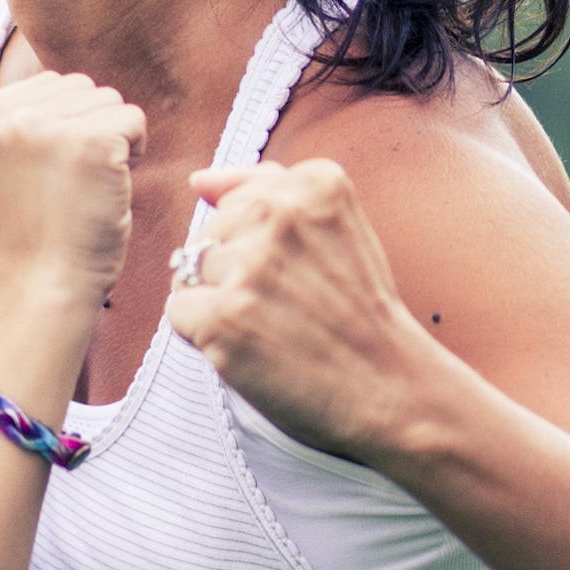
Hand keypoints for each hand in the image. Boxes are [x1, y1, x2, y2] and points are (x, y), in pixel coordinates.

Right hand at [0, 73, 143, 316]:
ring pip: (108, 99)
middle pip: (78, 85)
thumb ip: (21, 116)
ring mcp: (42, 126)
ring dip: (112, 139)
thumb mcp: (6, 161)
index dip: (63, 128)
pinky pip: (134, 118)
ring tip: (86, 185)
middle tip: (70, 183)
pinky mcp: (88, 141)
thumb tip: (69, 81)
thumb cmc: (36, 227)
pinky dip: (135, 152)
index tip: (44, 176)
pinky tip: (108, 187)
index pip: (48, 85)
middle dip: (88, 128)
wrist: (44, 284)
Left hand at [165, 161, 445, 462]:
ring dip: (218, 304)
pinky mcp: (223, 316)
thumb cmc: (360, 315)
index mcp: (315, 182)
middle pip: (210, 234)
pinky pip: (178, 312)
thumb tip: (199, 181)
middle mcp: (282, 213)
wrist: (391, 389)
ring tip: (270, 328)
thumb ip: (269, 190)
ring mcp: (251, 265)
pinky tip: (250, 349)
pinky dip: (203, 338)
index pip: (238, 200)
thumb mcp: (336, 231)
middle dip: (233, 273)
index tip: (305, 277)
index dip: (260, 248)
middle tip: (289, 308)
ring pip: (189, 271)